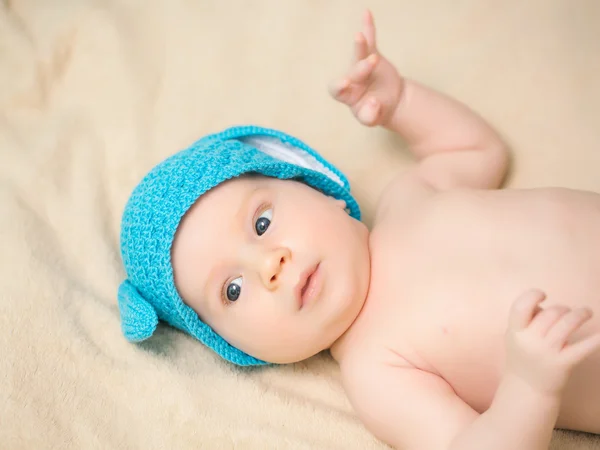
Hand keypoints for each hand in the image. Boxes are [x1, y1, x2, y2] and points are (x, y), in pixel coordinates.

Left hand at [329, 10, 403, 126]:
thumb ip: (370, 116)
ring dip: (359, 45)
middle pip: (354, 71)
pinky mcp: (373, 55)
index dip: (339, 86)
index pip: (336, 89)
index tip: (346, 82)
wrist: (389, 101)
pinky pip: (371, 40)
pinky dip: (368, 27)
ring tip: (359, 36)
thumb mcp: (372, 119)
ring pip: (359, 54)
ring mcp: (361, 65)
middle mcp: (351, 78)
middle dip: (361, 68)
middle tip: (371, 62)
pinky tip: (366, 13)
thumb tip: (373, 103)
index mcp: (346, 95)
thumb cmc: (375, 111)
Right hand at [505, 289, 599, 396]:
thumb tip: (546, 305)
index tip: (543, 295)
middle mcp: (530, 341)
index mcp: (515, 332)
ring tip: (586, 312)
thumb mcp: (514, 336)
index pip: (521, 307)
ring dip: (580, 314)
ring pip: (567, 323)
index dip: (533, 295)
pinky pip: (583, 347)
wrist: (527, 390)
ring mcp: (547, 352)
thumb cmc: (523, 356)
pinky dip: (595, 339)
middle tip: (567, 312)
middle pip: (550, 314)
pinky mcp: (564, 363)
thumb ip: (525, 319)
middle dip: (562, 309)